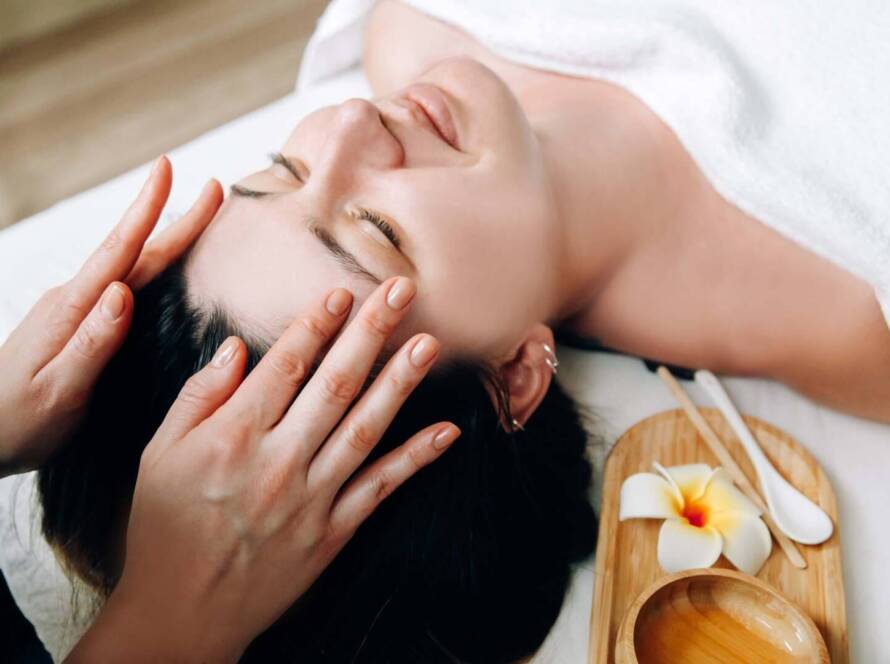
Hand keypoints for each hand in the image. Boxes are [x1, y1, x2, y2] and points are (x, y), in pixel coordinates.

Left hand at [0, 157, 221, 475]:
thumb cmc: (20, 422)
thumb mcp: (59, 391)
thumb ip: (93, 342)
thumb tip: (122, 292)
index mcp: (72, 311)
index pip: (119, 252)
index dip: (146, 210)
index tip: (168, 168)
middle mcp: (73, 300)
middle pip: (133, 251)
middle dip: (174, 217)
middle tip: (211, 188)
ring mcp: (74, 309)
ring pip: (129, 265)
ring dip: (164, 237)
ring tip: (197, 218)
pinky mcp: (77, 323)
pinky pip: (123, 283)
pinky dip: (149, 264)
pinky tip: (161, 264)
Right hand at [67, 278, 458, 662]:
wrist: (182, 614)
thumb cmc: (163, 530)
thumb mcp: (156, 456)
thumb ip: (197, 397)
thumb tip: (235, 348)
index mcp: (233, 436)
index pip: (285, 366)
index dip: (317, 324)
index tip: (344, 292)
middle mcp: (278, 461)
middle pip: (334, 385)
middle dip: (370, 333)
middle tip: (400, 291)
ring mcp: (311, 498)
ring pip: (364, 428)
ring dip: (400, 383)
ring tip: (428, 343)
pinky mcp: (332, 532)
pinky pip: (380, 488)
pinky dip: (416, 459)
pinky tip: (447, 431)